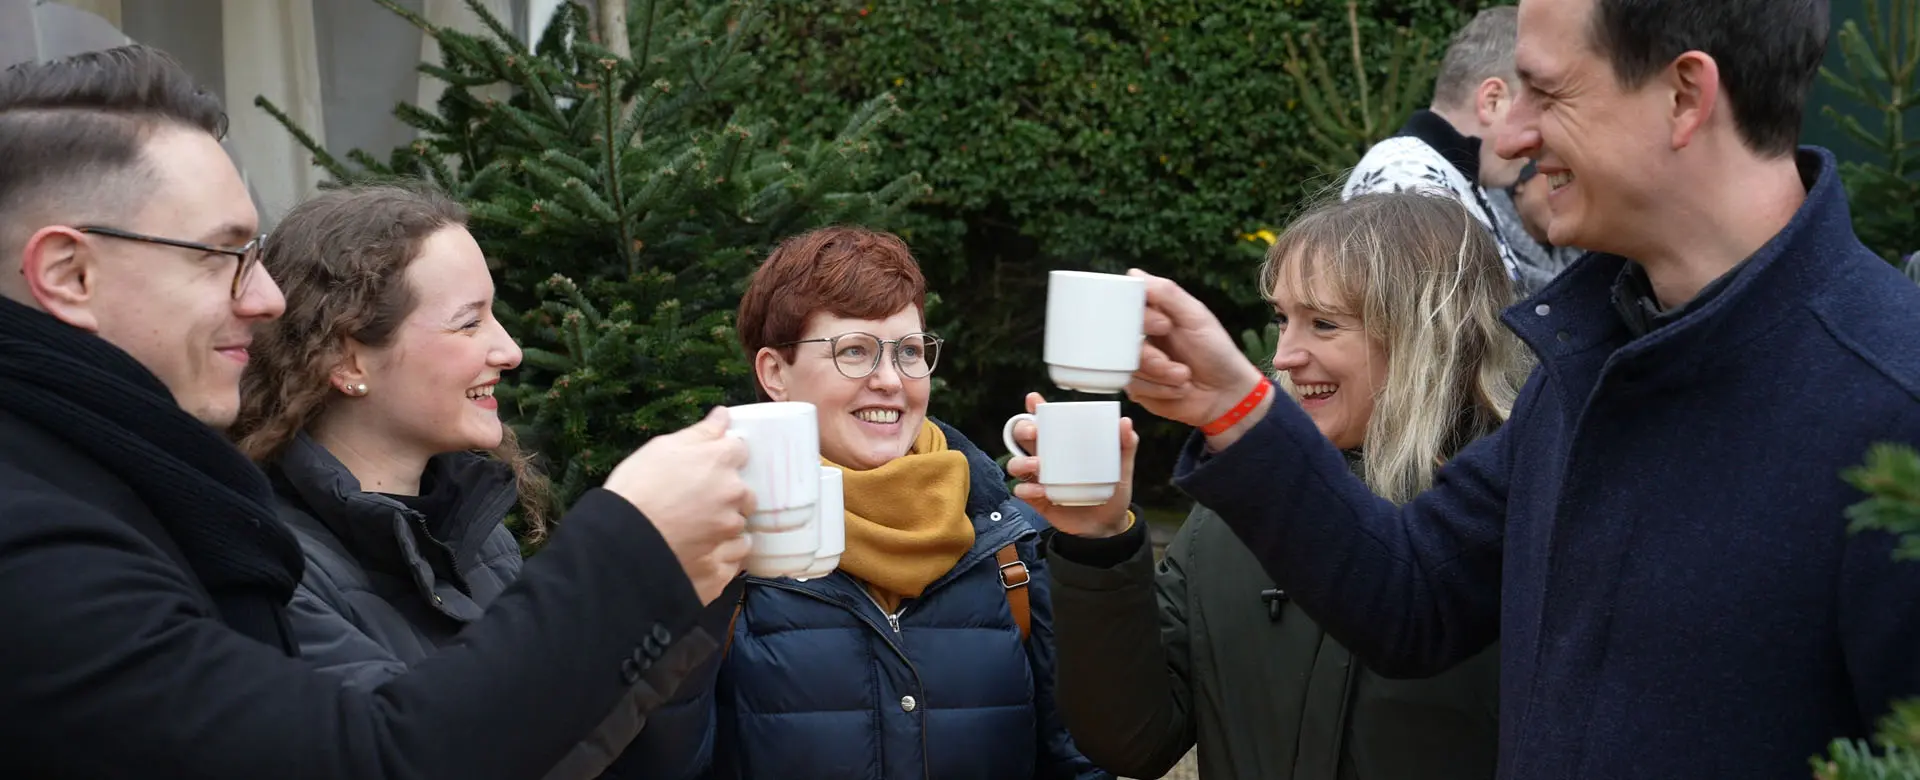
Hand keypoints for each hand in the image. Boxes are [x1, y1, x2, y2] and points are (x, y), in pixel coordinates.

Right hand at [603, 406, 753, 603]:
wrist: (617, 544)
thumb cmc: (635, 489)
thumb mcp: (661, 449)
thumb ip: (700, 433)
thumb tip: (723, 415)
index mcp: (720, 463)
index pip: (740, 451)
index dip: (724, 457)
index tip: (709, 465)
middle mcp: (733, 497)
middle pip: (744, 493)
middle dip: (728, 496)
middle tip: (697, 503)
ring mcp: (729, 535)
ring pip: (740, 528)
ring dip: (725, 528)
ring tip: (693, 531)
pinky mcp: (721, 569)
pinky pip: (733, 561)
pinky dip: (722, 557)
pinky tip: (700, 554)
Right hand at [1005, 392, 1138, 537]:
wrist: (1107, 526)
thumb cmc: (1111, 491)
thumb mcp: (1121, 468)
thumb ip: (1125, 446)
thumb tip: (1125, 423)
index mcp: (1063, 445)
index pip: (1045, 422)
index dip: (1035, 409)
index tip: (1034, 400)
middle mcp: (1046, 458)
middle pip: (1023, 437)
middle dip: (1022, 429)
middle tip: (1033, 431)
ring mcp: (1039, 479)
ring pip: (1016, 463)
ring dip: (1021, 461)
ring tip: (1038, 465)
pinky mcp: (1037, 500)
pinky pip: (1022, 491)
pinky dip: (1026, 489)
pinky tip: (1039, 491)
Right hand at [1123, 269, 1268, 429]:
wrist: (1226, 395)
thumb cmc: (1216, 352)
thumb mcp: (1196, 317)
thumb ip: (1166, 293)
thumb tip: (1133, 275)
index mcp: (1153, 313)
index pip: (1126, 305)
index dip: (1141, 317)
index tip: (1164, 325)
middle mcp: (1140, 336)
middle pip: (1120, 339)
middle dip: (1152, 355)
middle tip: (1176, 361)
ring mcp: (1137, 362)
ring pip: (1127, 365)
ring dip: (1161, 374)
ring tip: (1185, 375)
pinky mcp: (1137, 387)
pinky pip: (1133, 386)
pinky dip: (1160, 389)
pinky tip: (1178, 388)